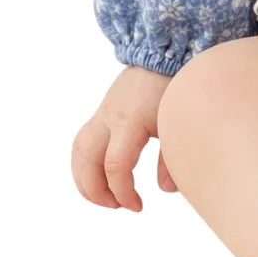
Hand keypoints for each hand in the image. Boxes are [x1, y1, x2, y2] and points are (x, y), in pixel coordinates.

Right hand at [71, 65, 178, 211]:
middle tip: (118, 206)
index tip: (138, 206)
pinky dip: (85, 164)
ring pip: (78, 152)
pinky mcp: (102, 111)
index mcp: (129, 120)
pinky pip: (82, 142)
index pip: (115, 166)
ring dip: (85, 179)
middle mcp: (109, 117)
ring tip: (105, 197)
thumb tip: (165, 189)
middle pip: (87, 161)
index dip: (123, 193)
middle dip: (96, 191)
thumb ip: (173, 157)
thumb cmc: (176, 85)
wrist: (167, 50)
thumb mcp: (178, 121)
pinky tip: (100, 176)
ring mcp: (103, 113)